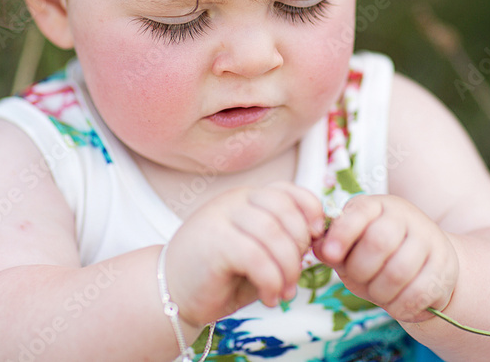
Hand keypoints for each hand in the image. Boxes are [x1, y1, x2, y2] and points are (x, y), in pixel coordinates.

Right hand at [163, 182, 324, 326]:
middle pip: (284, 209)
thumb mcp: (258, 255)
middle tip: (296, 278)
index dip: (310, 210)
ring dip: (287, 268)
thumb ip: (282, 242)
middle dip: (299, 246)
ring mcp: (220, 218)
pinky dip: (271, 280)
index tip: (316, 238)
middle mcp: (233, 201)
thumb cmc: (219, 277)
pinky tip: (269, 298)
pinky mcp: (213, 242)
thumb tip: (318, 242)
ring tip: (284, 293)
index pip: (287, 190)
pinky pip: (255, 256)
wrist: (170, 295)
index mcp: (246, 199)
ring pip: (272, 232)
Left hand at [313, 194, 458, 322]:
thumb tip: (319, 248)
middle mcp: (405, 215)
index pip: (359, 212)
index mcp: (377, 206)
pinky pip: (417, 292)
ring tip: (379, 294)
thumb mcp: (351, 251)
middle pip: (378, 241)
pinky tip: (397, 305)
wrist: (426, 270)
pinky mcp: (445, 265)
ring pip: (398, 271)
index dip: (342, 233)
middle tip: (360, 280)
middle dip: (361, 270)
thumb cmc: (377, 260)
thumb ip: (333, 248)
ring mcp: (428, 238)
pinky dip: (400, 307)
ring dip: (380, 292)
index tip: (329, 254)